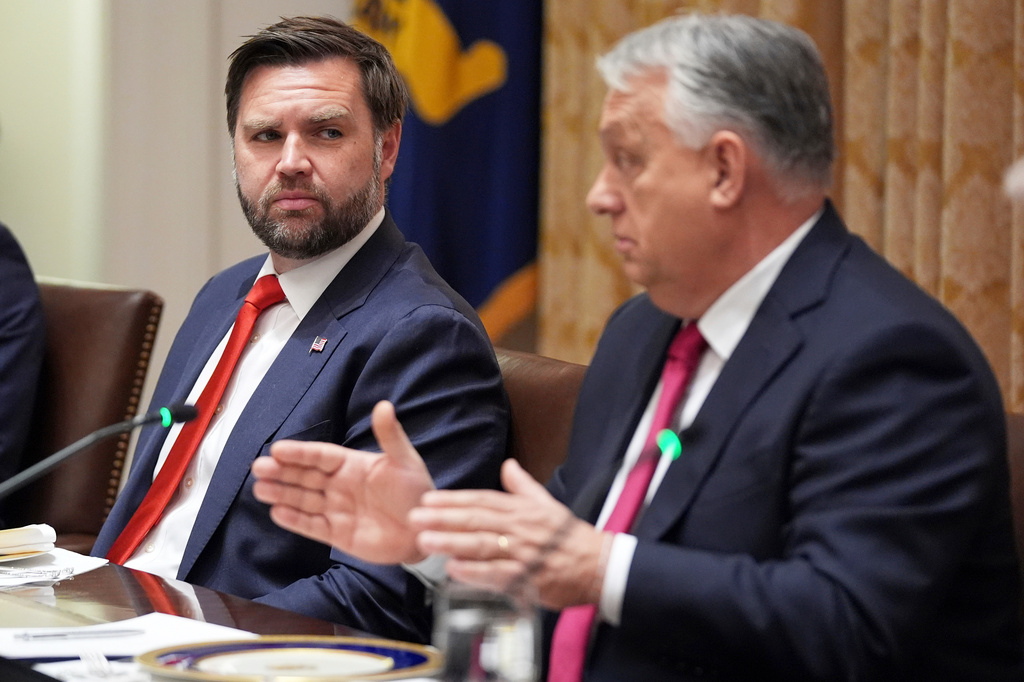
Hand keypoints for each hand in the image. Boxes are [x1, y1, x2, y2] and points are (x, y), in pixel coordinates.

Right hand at [251, 400, 433, 563]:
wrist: (425, 530)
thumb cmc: (417, 492)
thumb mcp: (405, 461)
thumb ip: (390, 436)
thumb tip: (383, 405)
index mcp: (353, 465)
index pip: (320, 456)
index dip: (299, 453)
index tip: (277, 449)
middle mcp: (340, 486)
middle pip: (306, 477)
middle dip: (282, 472)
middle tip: (258, 468)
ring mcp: (337, 510)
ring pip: (303, 500)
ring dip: (282, 493)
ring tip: (260, 488)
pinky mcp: (338, 534)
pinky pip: (312, 526)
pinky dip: (295, 520)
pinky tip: (277, 513)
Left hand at [410, 458, 609, 610]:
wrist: (599, 565)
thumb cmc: (571, 537)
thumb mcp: (548, 503)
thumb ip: (523, 486)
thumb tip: (508, 465)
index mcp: (522, 509)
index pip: (482, 500)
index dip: (453, 500)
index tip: (428, 499)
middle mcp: (519, 528)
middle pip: (476, 520)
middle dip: (443, 518)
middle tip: (414, 517)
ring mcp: (522, 553)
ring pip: (481, 545)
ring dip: (451, 542)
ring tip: (425, 540)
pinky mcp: (526, 578)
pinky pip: (496, 574)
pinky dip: (474, 573)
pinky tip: (453, 570)